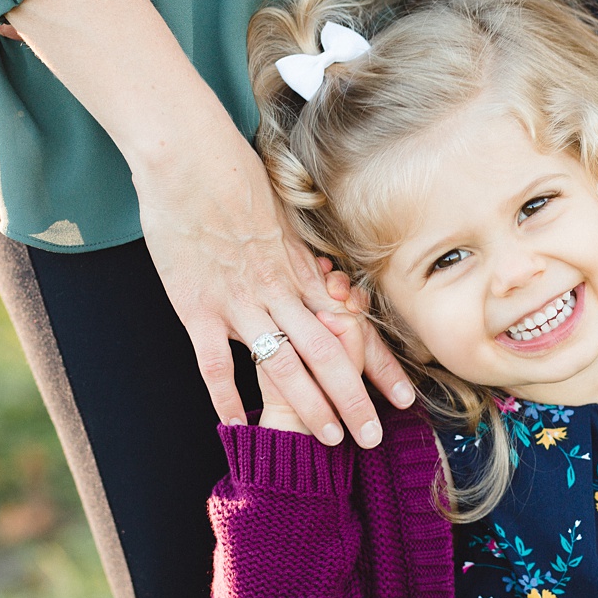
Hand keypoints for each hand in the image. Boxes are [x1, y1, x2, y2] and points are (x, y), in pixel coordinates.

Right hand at [0, 0, 412, 448]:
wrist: (191, 158)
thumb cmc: (236, 179)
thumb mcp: (283, 219)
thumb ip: (303, 256)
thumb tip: (328, 279)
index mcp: (302, 271)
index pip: (351, 329)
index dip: (380, 365)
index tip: (406, 396)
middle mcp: (279, 291)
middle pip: (327, 355)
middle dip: (354, 399)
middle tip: (375, 437)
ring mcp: (239, 301)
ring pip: (283, 365)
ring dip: (310, 406)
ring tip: (329, 440)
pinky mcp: (198, 307)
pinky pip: (214, 361)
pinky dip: (227, 396)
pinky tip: (238, 425)